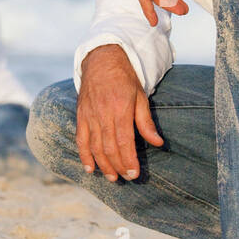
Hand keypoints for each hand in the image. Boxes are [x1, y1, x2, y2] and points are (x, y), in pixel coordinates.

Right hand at [76, 45, 163, 181]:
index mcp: (120, 109)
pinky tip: (90, 168)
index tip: (134, 173)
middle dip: (118, 165)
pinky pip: (81, 139)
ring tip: (112, 178)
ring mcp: (89, 116)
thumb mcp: (140, 97)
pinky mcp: (81, 116)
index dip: (128, 159)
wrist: (101, 60)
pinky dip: (84, 155)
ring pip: (94, 146)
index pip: (124, 141)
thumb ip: (146, 122)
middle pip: (109, 147)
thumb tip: (158, 143)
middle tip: (127, 178)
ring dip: (103, 165)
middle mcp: (103, 114)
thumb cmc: (125, 78)